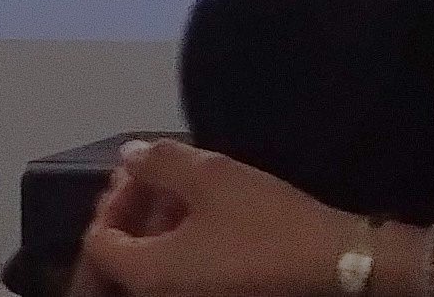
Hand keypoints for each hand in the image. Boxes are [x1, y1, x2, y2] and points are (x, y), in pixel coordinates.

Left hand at [79, 140, 356, 296]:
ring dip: (159, 228)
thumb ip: (158, 163)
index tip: (139, 171)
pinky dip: (182, 247)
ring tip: (184, 190)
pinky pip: (181, 277)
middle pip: (125, 258)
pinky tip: (206, 218)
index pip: (99, 241)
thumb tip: (129, 157)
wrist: (334, 267)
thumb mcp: (209, 177)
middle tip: (156, 175)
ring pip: (155, 267)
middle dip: (134, 211)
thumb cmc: (264, 223)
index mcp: (148, 275)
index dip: (112, 199)